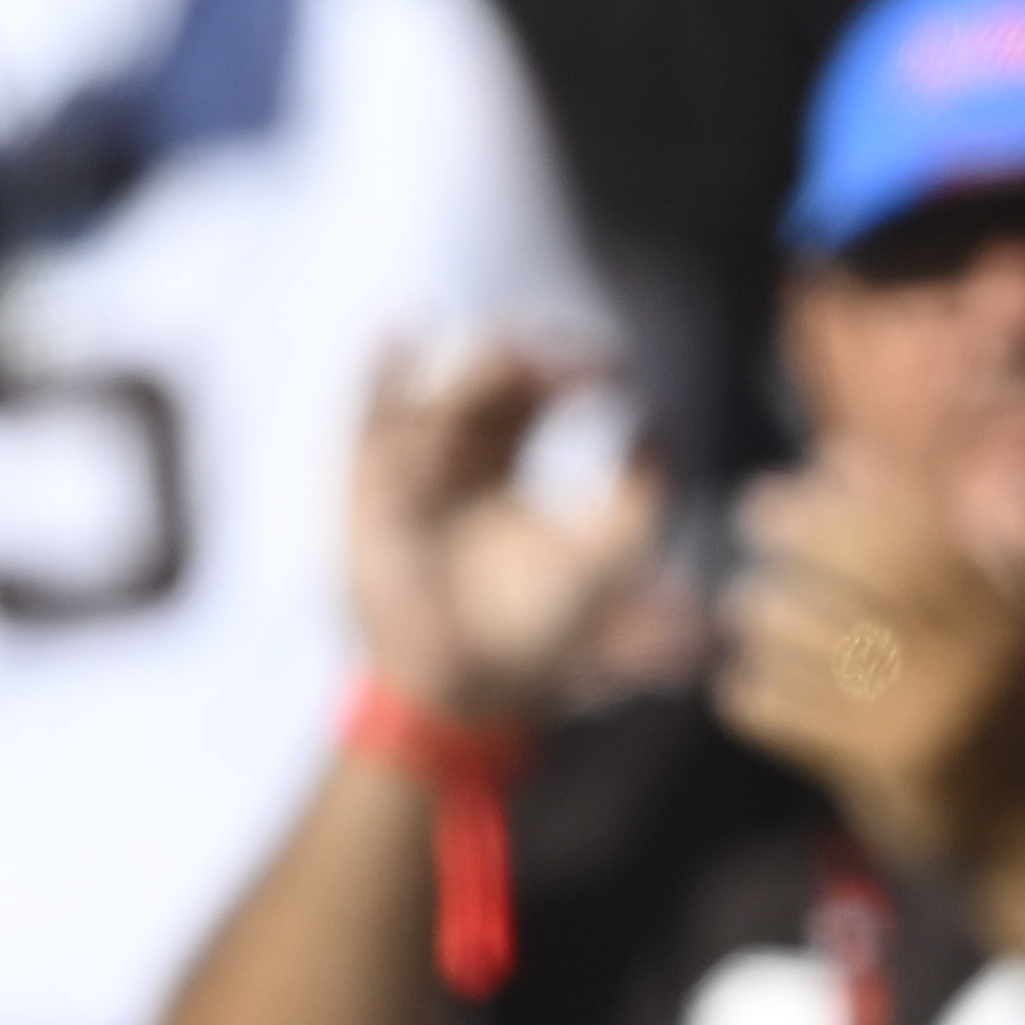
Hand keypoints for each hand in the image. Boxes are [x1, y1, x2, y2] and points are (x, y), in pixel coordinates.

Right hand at [340, 342, 658, 736]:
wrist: (469, 693)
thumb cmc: (542, 638)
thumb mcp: (615, 559)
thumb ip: (645, 492)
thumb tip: (661, 427)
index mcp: (500, 474)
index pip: (535, 394)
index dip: (576, 367)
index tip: (614, 371)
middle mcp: (447, 466)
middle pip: (487, 379)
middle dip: (533, 356)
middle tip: (573, 364)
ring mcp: (402, 477)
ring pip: (438, 391)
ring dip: (484, 370)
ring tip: (516, 357)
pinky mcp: (363, 496)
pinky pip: (363, 421)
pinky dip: (378, 375)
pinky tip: (402, 330)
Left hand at [716, 450, 1024, 871]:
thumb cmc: (1012, 721)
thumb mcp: (1017, 637)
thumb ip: (975, 569)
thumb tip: (890, 483)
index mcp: (1011, 614)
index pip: (938, 526)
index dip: (877, 487)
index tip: (828, 463)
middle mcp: (980, 652)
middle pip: (875, 565)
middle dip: (808, 527)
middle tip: (756, 508)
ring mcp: (934, 708)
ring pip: (817, 636)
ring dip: (767, 615)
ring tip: (750, 609)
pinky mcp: (888, 762)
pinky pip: (789, 709)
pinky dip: (753, 692)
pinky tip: (746, 686)